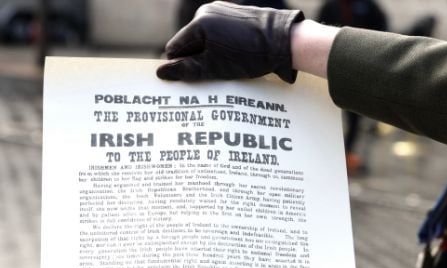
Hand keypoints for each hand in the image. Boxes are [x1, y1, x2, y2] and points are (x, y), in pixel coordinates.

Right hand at [157, 1, 304, 81]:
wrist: (285, 41)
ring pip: (206, 39)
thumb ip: (188, 70)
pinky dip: (224, 47)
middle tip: (213, 76)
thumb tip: (161, 73)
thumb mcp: (216, 67)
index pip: (175, 48)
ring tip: (229, 68)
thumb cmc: (251, 55)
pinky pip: (221, 33)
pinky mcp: (236, 14)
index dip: (182, 66)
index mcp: (198, 23)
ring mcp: (223, 10)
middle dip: (198, 60)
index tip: (192, 79)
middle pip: (190, 43)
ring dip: (212, 55)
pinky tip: (237, 57)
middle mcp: (207, 11)